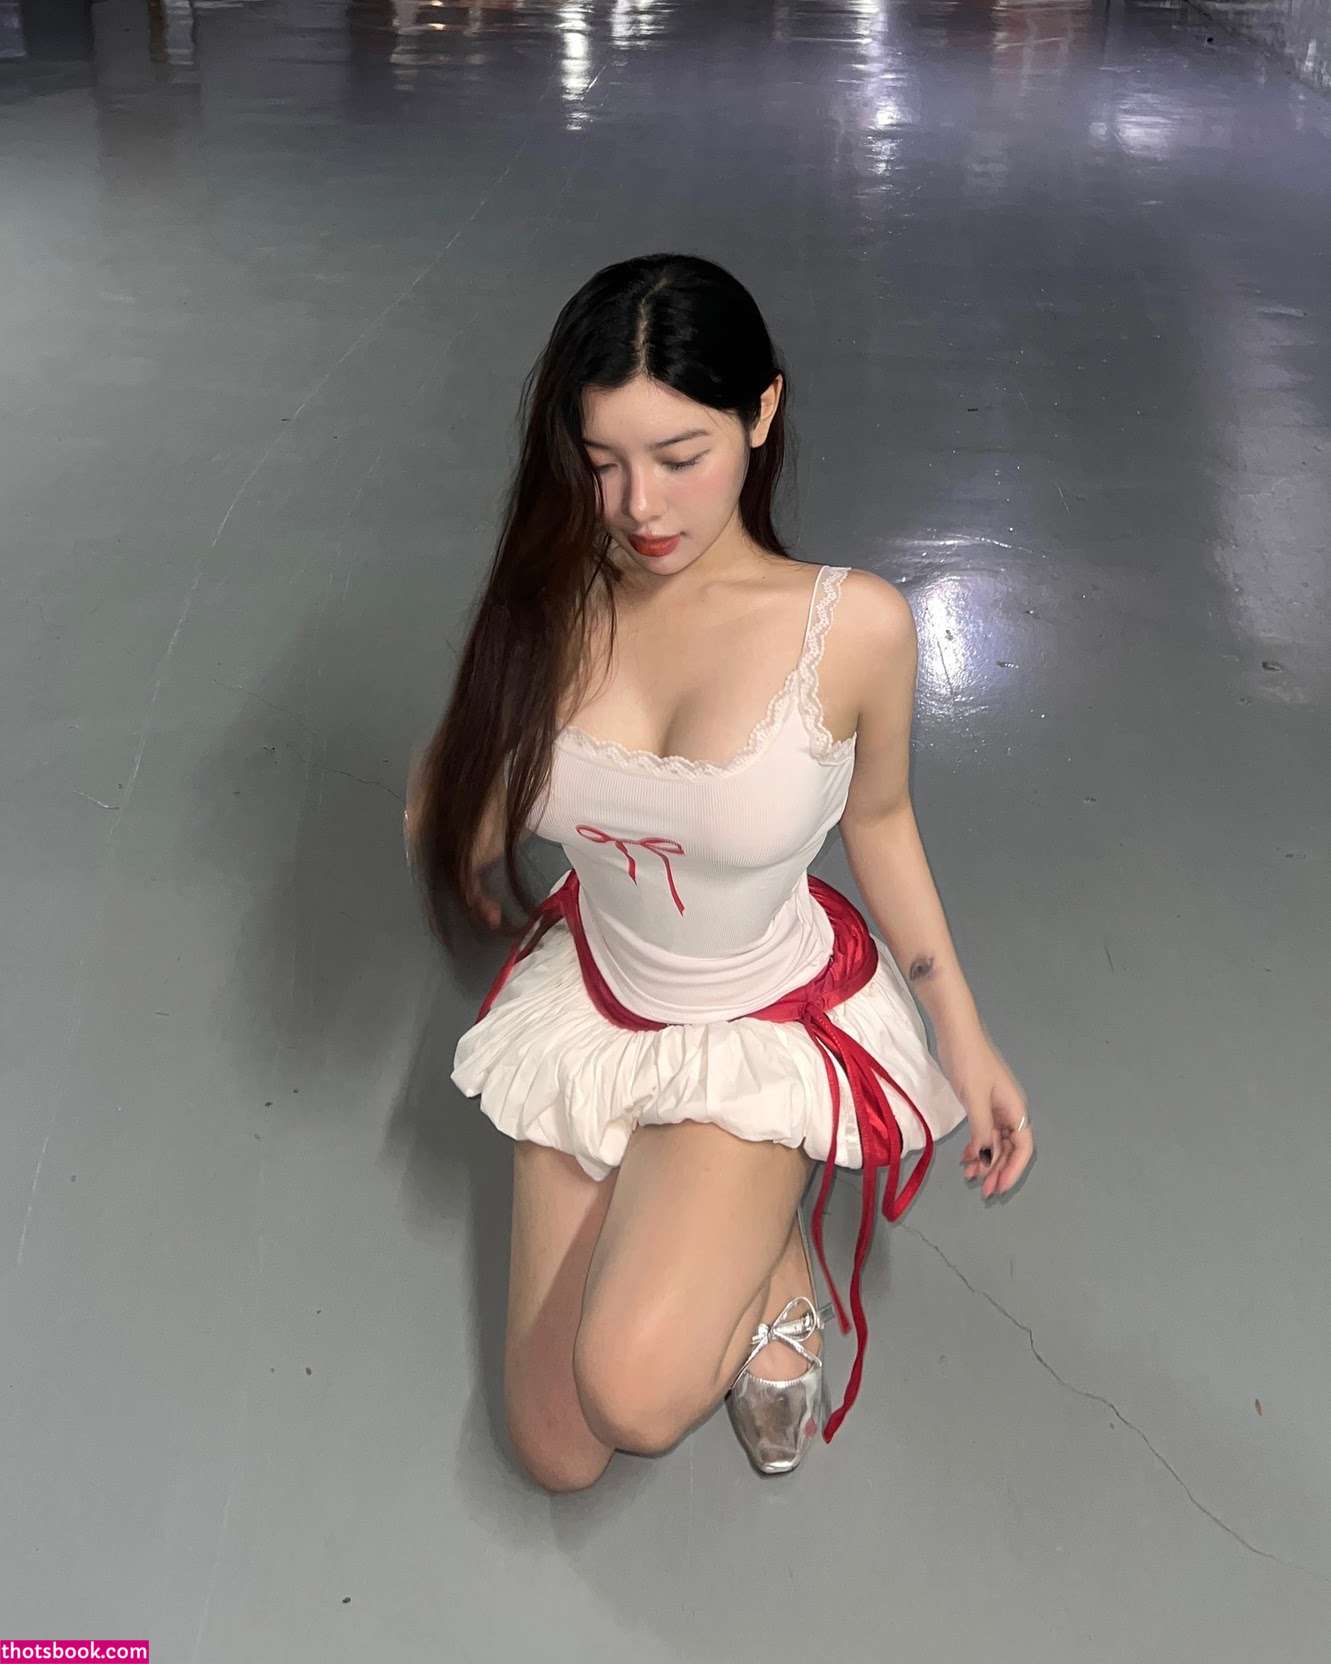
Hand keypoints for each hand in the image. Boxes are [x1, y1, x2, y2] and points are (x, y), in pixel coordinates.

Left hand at [936, 1024, 1033, 1198]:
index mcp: (1015, 1109)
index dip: (1014, 1170)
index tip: (999, 1187)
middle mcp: (1009, 1111)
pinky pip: (983, 1132)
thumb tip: (989, 1159)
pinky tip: (965, 1158)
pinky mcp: (980, 1103)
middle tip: (982, 1191)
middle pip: (1009, 1149)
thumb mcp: (974, 1098)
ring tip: (967, 1176)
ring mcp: (995, 1107)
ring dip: (985, 1160)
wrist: (955, 1032)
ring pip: (995, 1143)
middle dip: (997, 1170)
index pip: (1023, 1147)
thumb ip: (982, 1130)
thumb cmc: (968, 1062)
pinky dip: (976, 1146)